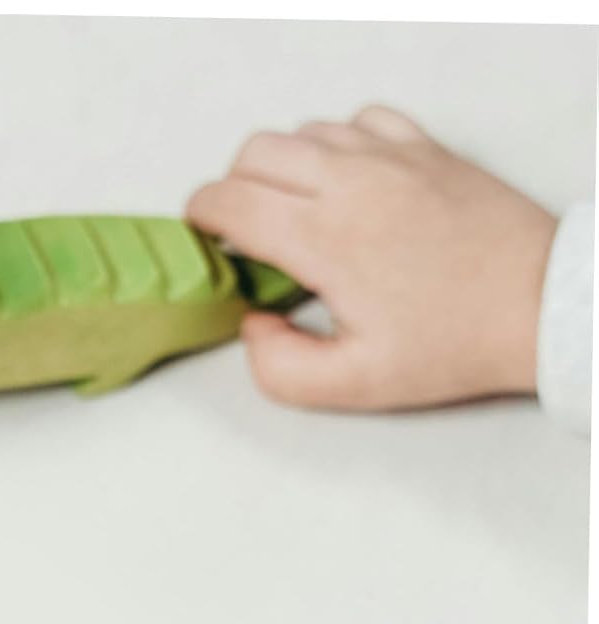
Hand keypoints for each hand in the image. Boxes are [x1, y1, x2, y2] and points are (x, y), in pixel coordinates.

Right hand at [187, 104, 557, 411]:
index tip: (205, 242)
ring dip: (281, 169)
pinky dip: (335, 147)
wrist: (538, 306)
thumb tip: (254, 324)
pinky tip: (344, 187)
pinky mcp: (425, 148)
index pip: (230, 200)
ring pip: (302, 132)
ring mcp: (392, 156)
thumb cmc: (452, 345)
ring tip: (293, 214)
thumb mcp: (350, 386)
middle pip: (255, 154)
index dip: (200, 219)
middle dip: (233, 191)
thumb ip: (278, 367)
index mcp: (325, 238)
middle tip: (244, 234)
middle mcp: (352, 182)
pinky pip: (358, 122)